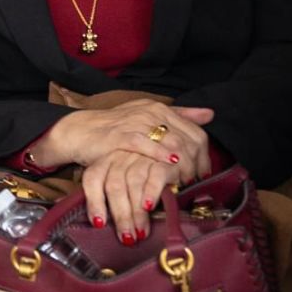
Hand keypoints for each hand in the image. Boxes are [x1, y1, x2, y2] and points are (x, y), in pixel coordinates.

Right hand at [30, 98, 213, 186]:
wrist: (82, 132)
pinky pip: (146, 145)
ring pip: (171, 142)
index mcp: (160, 109)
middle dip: (195, 164)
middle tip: (194, 182)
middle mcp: (151, 112)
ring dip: (182, 166)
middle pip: (188, 139)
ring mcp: (136, 123)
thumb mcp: (148, 118)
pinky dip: (159, 156)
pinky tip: (168, 167)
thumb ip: (179, 116)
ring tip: (183, 182)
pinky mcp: (120, 136)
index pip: (196, 132)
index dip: (204, 156)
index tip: (202, 173)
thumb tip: (210, 114)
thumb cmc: (116, 129)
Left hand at [81, 150, 174, 240]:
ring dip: (137, 211)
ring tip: (140, 231)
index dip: (94, 201)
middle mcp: (122, 156)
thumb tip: (105, 225)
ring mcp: (142, 156)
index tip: (99, 223)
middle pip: (115, 185)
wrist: (176, 148)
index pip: (93, 178)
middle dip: (120, 215)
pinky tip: (149, 206)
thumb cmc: (146, 170)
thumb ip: (115, 197)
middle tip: (126, 236)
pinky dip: (151, 192)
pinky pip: (155, 175)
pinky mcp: (163, 160)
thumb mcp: (126, 178)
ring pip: (134, 183)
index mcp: (107, 161)